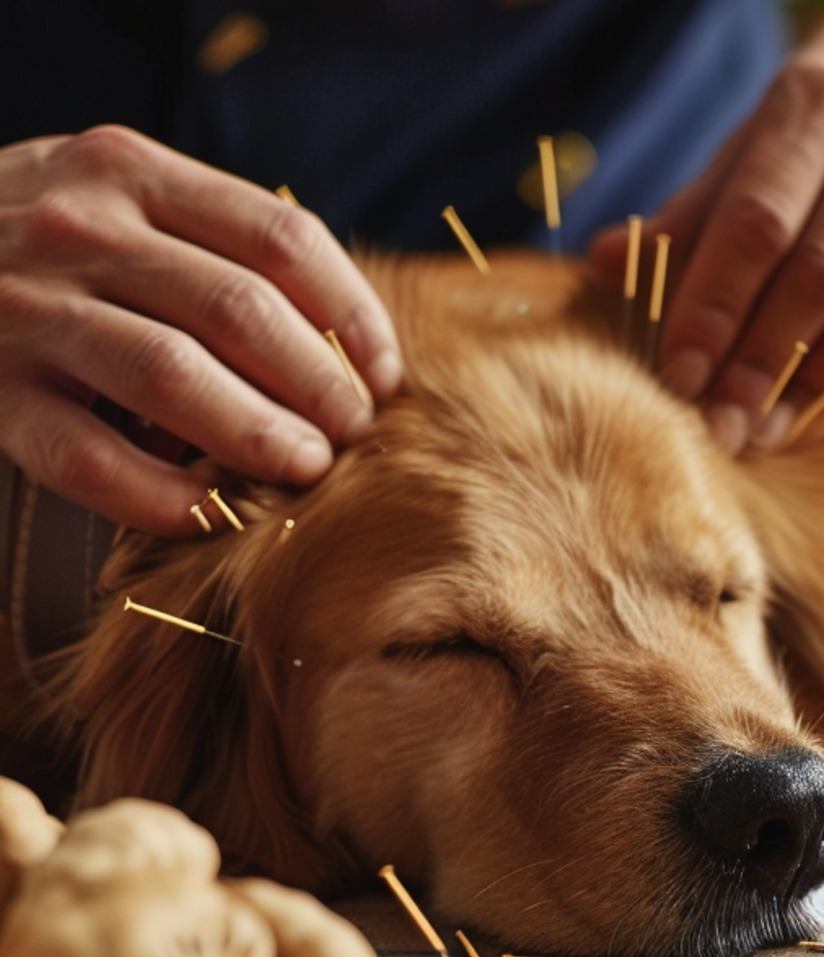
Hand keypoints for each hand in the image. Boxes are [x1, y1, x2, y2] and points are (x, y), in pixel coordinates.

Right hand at [0, 127, 401, 533]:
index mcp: (132, 173)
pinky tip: (211, 514)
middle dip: (319, 384)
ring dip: (258, 433)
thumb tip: (347, 351)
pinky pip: (88, 457)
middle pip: (240, 309)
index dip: (352, 315)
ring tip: (308, 469)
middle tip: (353, 434)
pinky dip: (160, 495)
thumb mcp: (125, 208)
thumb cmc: (52, 250)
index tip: (385, 376)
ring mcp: (26, 309)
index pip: (281, 238)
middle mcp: (79, 229)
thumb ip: (216, 250)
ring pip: (172, 375)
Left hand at [592, 0, 823, 453]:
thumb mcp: (767, 129)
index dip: (713, 307)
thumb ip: (696, 206)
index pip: (758, 223)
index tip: (677, 375)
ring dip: (812, 387)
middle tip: (714, 427)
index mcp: (820, 104)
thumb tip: (600, 264)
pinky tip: (815, 406)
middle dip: (757, 363)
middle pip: (819, 279)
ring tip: (759, 429)